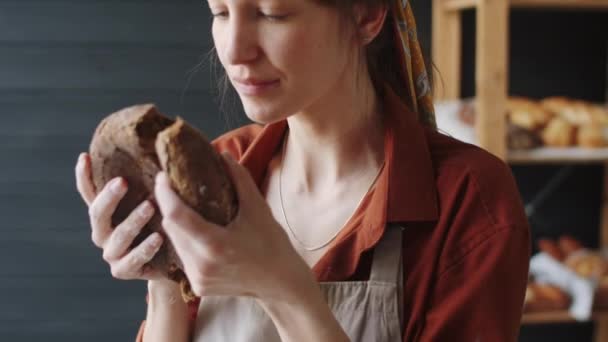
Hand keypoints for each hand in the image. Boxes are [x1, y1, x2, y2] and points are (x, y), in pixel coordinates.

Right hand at [74, 152, 165, 280]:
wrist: (169, 263)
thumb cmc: (160, 224)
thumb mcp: (155, 202)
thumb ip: (150, 183)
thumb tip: (162, 152)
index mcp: (106, 213)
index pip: (88, 192)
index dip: (84, 176)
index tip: (85, 156)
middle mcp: (102, 232)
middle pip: (97, 213)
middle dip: (109, 197)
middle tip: (123, 182)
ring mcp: (111, 253)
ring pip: (118, 236)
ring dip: (133, 221)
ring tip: (150, 206)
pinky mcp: (123, 270)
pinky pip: (133, 259)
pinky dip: (145, 248)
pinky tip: (159, 237)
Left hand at [154, 153, 315, 302]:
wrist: (280, 282)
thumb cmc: (272, 244)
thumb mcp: (258, 208)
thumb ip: (239, 179)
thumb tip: (223, 154)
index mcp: (215, 244)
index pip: (176, 215)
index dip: (164, 193)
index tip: (163, 176)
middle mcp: (201, 264)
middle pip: (170, 227)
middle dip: (168, 205)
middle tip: (172, 186)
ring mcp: (198, 278)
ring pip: (174, 242)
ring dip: (175, 223)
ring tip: (183, 206)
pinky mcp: (198, 286)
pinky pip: (182, 256)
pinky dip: (185, 241)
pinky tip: (195, 231)